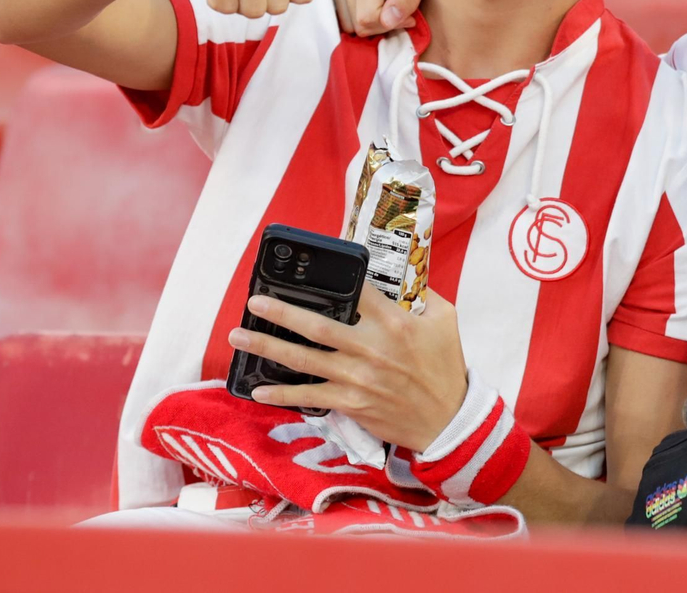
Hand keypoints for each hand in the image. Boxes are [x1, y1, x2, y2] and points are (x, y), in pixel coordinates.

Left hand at [229, 288, 467, 452]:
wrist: (448, 420)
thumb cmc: (446, 367)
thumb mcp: (445, 321)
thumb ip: (425, 296)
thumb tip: (406, 278)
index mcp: (394, 323)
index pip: (359, 291)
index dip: (338, 277)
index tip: (314, 266)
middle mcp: (369, 347)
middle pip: (316, 325)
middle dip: (280, 312)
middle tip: (254, 301)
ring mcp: (356, 377)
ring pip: (302, 359)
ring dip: (267, 347)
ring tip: (239, 336)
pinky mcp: (349, 403)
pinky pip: (308, 397)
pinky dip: (281, 395)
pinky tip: (258, 390)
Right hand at [327, 0, 428, 35]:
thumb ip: (407, 0)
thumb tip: (388, 22)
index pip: (367, 18)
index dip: (388, 24)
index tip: (407, 16)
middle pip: (355, 24)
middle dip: (379, 24)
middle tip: (396, 10)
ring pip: (346, 24)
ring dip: (367, 21)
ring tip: (383, 4)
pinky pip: (339, 16)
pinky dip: (356, 15)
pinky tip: (370, 3)